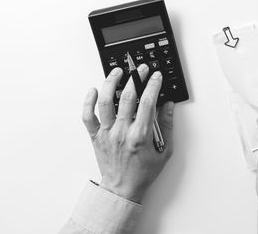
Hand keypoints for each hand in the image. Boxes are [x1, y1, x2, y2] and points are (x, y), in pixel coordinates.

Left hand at [82, 65, 174, 202]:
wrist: (122, 189)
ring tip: (117, 72)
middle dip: (136, 78)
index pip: (148, 102)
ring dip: (111, 83)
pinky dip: (88, 102)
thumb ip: (167, 126)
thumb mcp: (165, 151)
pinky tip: (93, 91)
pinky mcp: (95, 136)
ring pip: (105, 102)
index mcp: (140, 136)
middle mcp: (122, 132)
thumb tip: (169, 106)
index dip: (153, 85)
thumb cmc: (143, 172)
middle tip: (141, 69)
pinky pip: (88, 117)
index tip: (156, 76)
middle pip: (127, 97)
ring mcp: (107, 133)